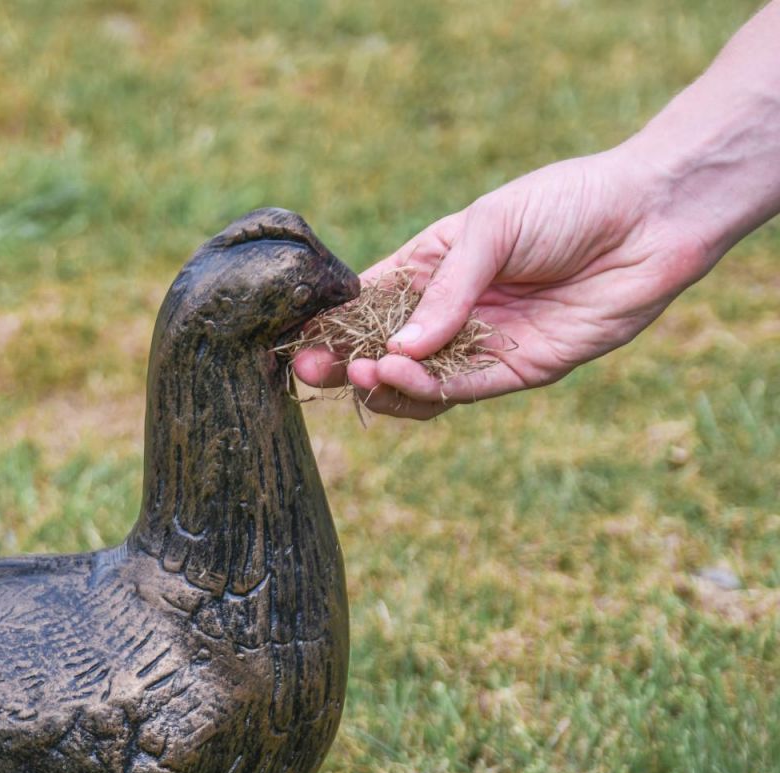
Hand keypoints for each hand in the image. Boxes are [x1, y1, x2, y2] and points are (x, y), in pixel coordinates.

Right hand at [294, 150, 714, 418]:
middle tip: (314, 370)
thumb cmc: (568, 202)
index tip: (298, 340)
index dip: (331, 325)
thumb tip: (399, 348)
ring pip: (418, 384)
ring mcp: (482, 345)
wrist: (652, 218)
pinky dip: (430, 391)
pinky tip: (403, 376)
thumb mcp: (492, 228)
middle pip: (383, 353)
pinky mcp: (518, 372)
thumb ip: (446, 289)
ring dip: (385, 383)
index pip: (368, 305)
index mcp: (432, 268)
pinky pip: (464, 392)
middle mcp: (450, 314)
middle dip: (345, 364)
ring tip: (366, 373)